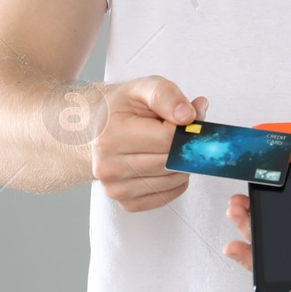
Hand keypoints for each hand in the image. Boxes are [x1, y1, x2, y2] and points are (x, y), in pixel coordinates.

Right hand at [90, 76, 206, 211]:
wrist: (101, 128)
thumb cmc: (125, 108)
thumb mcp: (143, 88)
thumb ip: (167, 95)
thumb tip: (189, 116)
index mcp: (110, 134)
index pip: (166, 138)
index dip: (183, 128)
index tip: (184, 119)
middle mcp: (108, 166)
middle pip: (171, 162)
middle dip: (185, 146)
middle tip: (181, 133)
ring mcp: (115, 189)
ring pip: (172, 181)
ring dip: (182, 164)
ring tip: (169, 147)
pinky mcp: (126, 203)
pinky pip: (166, 197)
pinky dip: (175, 182)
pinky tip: (166, 164)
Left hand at [222, 148, 290, 269]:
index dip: (271, 267)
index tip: (245, 252)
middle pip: (282, 251)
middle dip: (252, 237)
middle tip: (236, 214)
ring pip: (278, 230)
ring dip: (253, 219)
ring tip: (236, 205)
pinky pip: (285, 207)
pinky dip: (266, 202)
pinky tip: (251, 192)